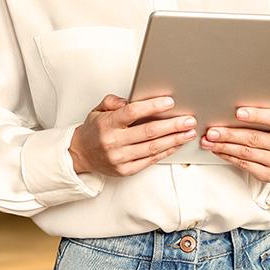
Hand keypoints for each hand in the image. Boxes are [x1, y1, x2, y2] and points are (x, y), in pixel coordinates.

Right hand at [69, 94, 197, 176]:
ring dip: (174, 139)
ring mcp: (119, 158)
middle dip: (173, 125)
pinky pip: (150, 160)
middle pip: (148, 132)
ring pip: (152, 148)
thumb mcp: (98, 110)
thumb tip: (130, 99)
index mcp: (107, 124)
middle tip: (189, 120)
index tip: (170, 102)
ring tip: (189, 132)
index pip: (132, 112)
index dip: (153, 106)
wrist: (80, 155)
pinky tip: (177, 144)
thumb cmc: (95, 130)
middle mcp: (113, 142)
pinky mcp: (125, 170)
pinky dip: (166, 152)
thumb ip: (113, 101)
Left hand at [201, 100, 269, 182]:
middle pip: (254, 138)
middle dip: (230, 134)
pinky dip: (229, 157)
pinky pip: (245, 165)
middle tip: (212, 131)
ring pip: (246, 153)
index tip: (238, 112)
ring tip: (209, 141)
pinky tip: (219, 150)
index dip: (257, 115)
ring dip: (224, 146)